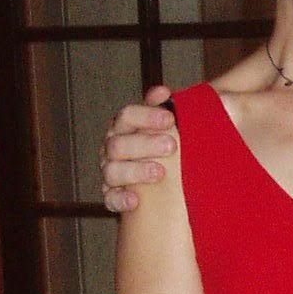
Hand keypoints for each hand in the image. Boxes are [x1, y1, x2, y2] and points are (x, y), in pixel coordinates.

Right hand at [100, 87, 177, 213]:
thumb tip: (174, 92)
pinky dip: (120, 199)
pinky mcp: (113, 196)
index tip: (171, 118)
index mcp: (126, 127)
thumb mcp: (182, 126)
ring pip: (112, 170)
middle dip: (145, 144)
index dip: (147, 117)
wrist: (176, 181)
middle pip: (118, 143)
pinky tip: (135, 201)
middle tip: (172, 145)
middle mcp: (114, 147)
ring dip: (135, 171)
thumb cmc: (178, 146)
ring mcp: (112, 171)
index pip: (128, 116)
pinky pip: (109, 199)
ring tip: (160, 173)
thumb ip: (179, 108)